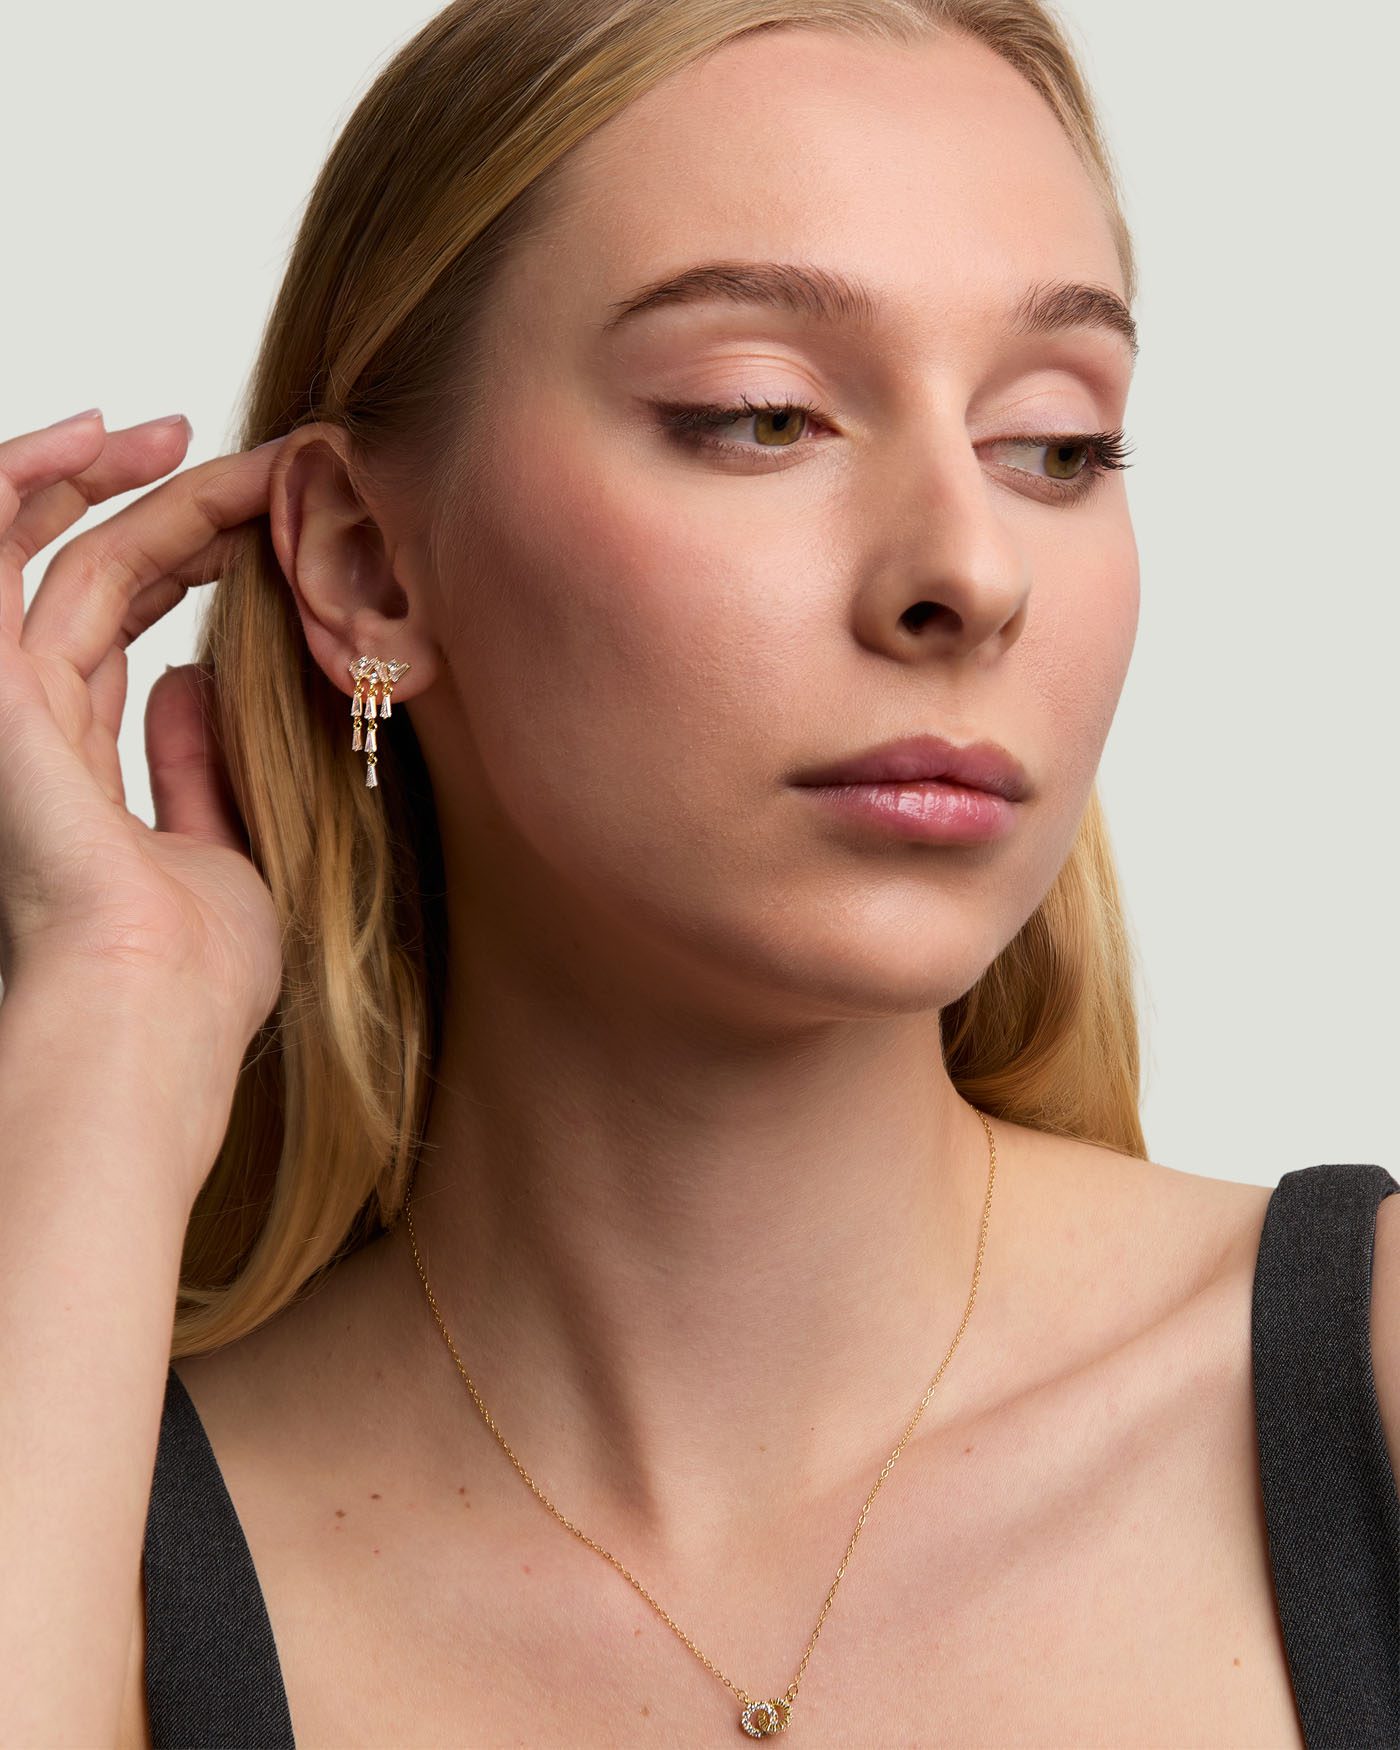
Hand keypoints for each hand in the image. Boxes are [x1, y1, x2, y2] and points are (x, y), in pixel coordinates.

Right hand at [0, 409, 288, 1051]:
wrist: (156, 1017)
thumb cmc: (195, 974)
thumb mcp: (226, 848)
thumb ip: (200, 765)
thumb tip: (190, 682)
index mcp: (78, 768)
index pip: (121, 628)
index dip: (188, 557)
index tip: (267, 515)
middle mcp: (30, 729)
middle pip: (97, 579)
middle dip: (171, 506)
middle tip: (257, 462)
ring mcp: (5, 708)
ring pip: (56, 557)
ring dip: (121, 483)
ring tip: (183, 432)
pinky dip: (30, 486)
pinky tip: (96, 438)